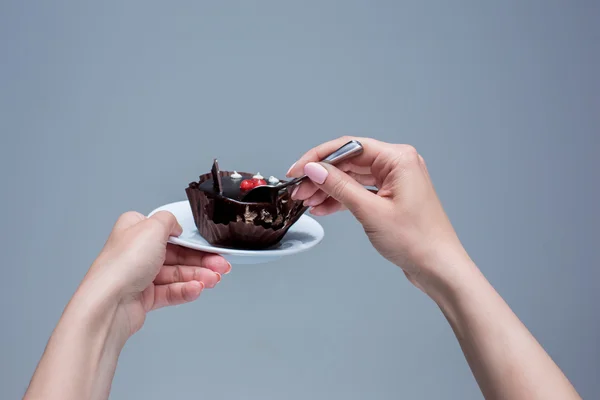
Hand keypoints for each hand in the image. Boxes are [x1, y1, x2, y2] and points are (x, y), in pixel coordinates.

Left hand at [83, 211, 230, 337]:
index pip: (170, 232)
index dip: (192, 239)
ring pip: (177, 274)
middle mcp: (136, 252)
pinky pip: (171, 292)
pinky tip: (197, 289)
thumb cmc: (123, 264)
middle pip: (177, 255)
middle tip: (221, 265)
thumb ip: (169, 220)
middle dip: (202, 261)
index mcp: (135, 231)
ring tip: (213, 280)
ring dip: (198, 276)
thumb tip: (177, 225)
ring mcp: (140, 276)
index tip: (210, 245)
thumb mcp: (152, 227)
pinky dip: (186, 290)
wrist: (110, 303)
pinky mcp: (144, 297)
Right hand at [288, 136, 469, 294]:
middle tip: (299, 190)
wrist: (438, 268)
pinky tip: (323, 207)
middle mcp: (398, 165)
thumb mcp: (370, 211)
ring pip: (352, 177)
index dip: (319, 158)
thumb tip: (315, 169)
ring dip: (328, 189)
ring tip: (307, 201)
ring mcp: (395, 182)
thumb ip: (339, 187)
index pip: (349, 147)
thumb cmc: (417, 241)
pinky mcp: (391, 198)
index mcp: (398, 159)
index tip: (299, 170)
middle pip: (349, 162)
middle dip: (321, 176)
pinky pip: (360, 191)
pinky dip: (341, 199)